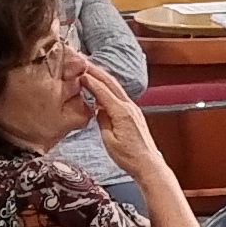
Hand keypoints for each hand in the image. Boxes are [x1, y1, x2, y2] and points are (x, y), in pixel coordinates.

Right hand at [77, 62, 167, 178]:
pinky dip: (108, 88)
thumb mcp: (109, 140)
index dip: (89, 80)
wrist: (148, 164)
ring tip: (90, 70)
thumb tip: (98, 109)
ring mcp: (133, 109)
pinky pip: (119, 96)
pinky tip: (101, 88)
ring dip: (102, 77)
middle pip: (111, 83)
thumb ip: (102, 121)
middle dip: (96, 71)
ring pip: (115, 88)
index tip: (78, 71)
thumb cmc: (129, 157)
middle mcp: (129, 107)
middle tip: (83, 62)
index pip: (102, 90)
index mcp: (122, 112)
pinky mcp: (134, 114)